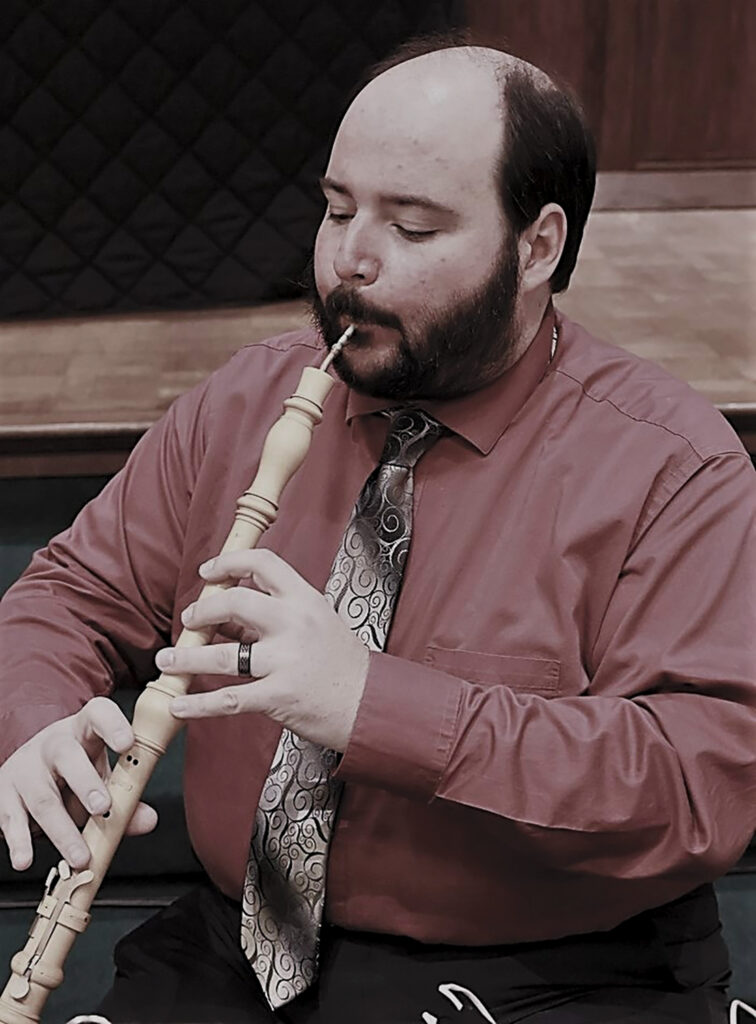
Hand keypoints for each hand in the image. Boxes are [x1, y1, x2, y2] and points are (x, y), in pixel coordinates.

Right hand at [0, 697, 157, 870]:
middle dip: (87, 783)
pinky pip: (11, 819)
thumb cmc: (74, 772)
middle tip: (104, 808)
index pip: (98, 714)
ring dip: (63, 830)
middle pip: (67, 756)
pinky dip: (20, 842)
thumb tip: (147, 819)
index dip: (113, 726)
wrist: (27, 770)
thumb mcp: (101, 776)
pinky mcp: (4, 794)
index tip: (127, 743)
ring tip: (81, 856)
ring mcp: (25, 768)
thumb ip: (126, 798)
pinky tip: (26, 859)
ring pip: (43, 797)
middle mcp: (52, 745)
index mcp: (84, 731)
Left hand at [156, 549, 370, 751]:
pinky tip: (179, 705)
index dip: (228, 563)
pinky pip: (229, 699)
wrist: (369, 703)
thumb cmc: (342, 663)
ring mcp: (285, 660)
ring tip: (167, 661)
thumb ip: (275, 615)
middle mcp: (294, 624)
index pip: (262, 563)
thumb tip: (226, 616)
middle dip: (201, 611)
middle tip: (189, 620)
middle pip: (234, 603)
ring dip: (187, 659)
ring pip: (222, 656)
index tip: (207, 572)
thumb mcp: (317, 622)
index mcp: (305, 599)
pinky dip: (198, 704)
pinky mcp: (278, 696)